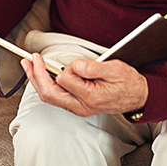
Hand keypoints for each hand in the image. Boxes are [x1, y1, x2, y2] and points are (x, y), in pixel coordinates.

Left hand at [21, 54, 147, 116]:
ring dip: (36, 80)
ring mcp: (77, 107)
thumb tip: (75, 66)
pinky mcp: (76, 105)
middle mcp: (81, 106)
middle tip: (28, 60)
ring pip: (49, 96)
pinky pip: (55, 97)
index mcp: (90, 96)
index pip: (65, 80)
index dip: (61, 67)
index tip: (59, 58)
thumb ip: (93, 68)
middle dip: (35, 75)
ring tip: (28, 64)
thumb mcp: (115, 69)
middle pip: (49, 94)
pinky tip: (40, 74)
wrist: (138, 97)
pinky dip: (44, 84)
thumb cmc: (128, 82)